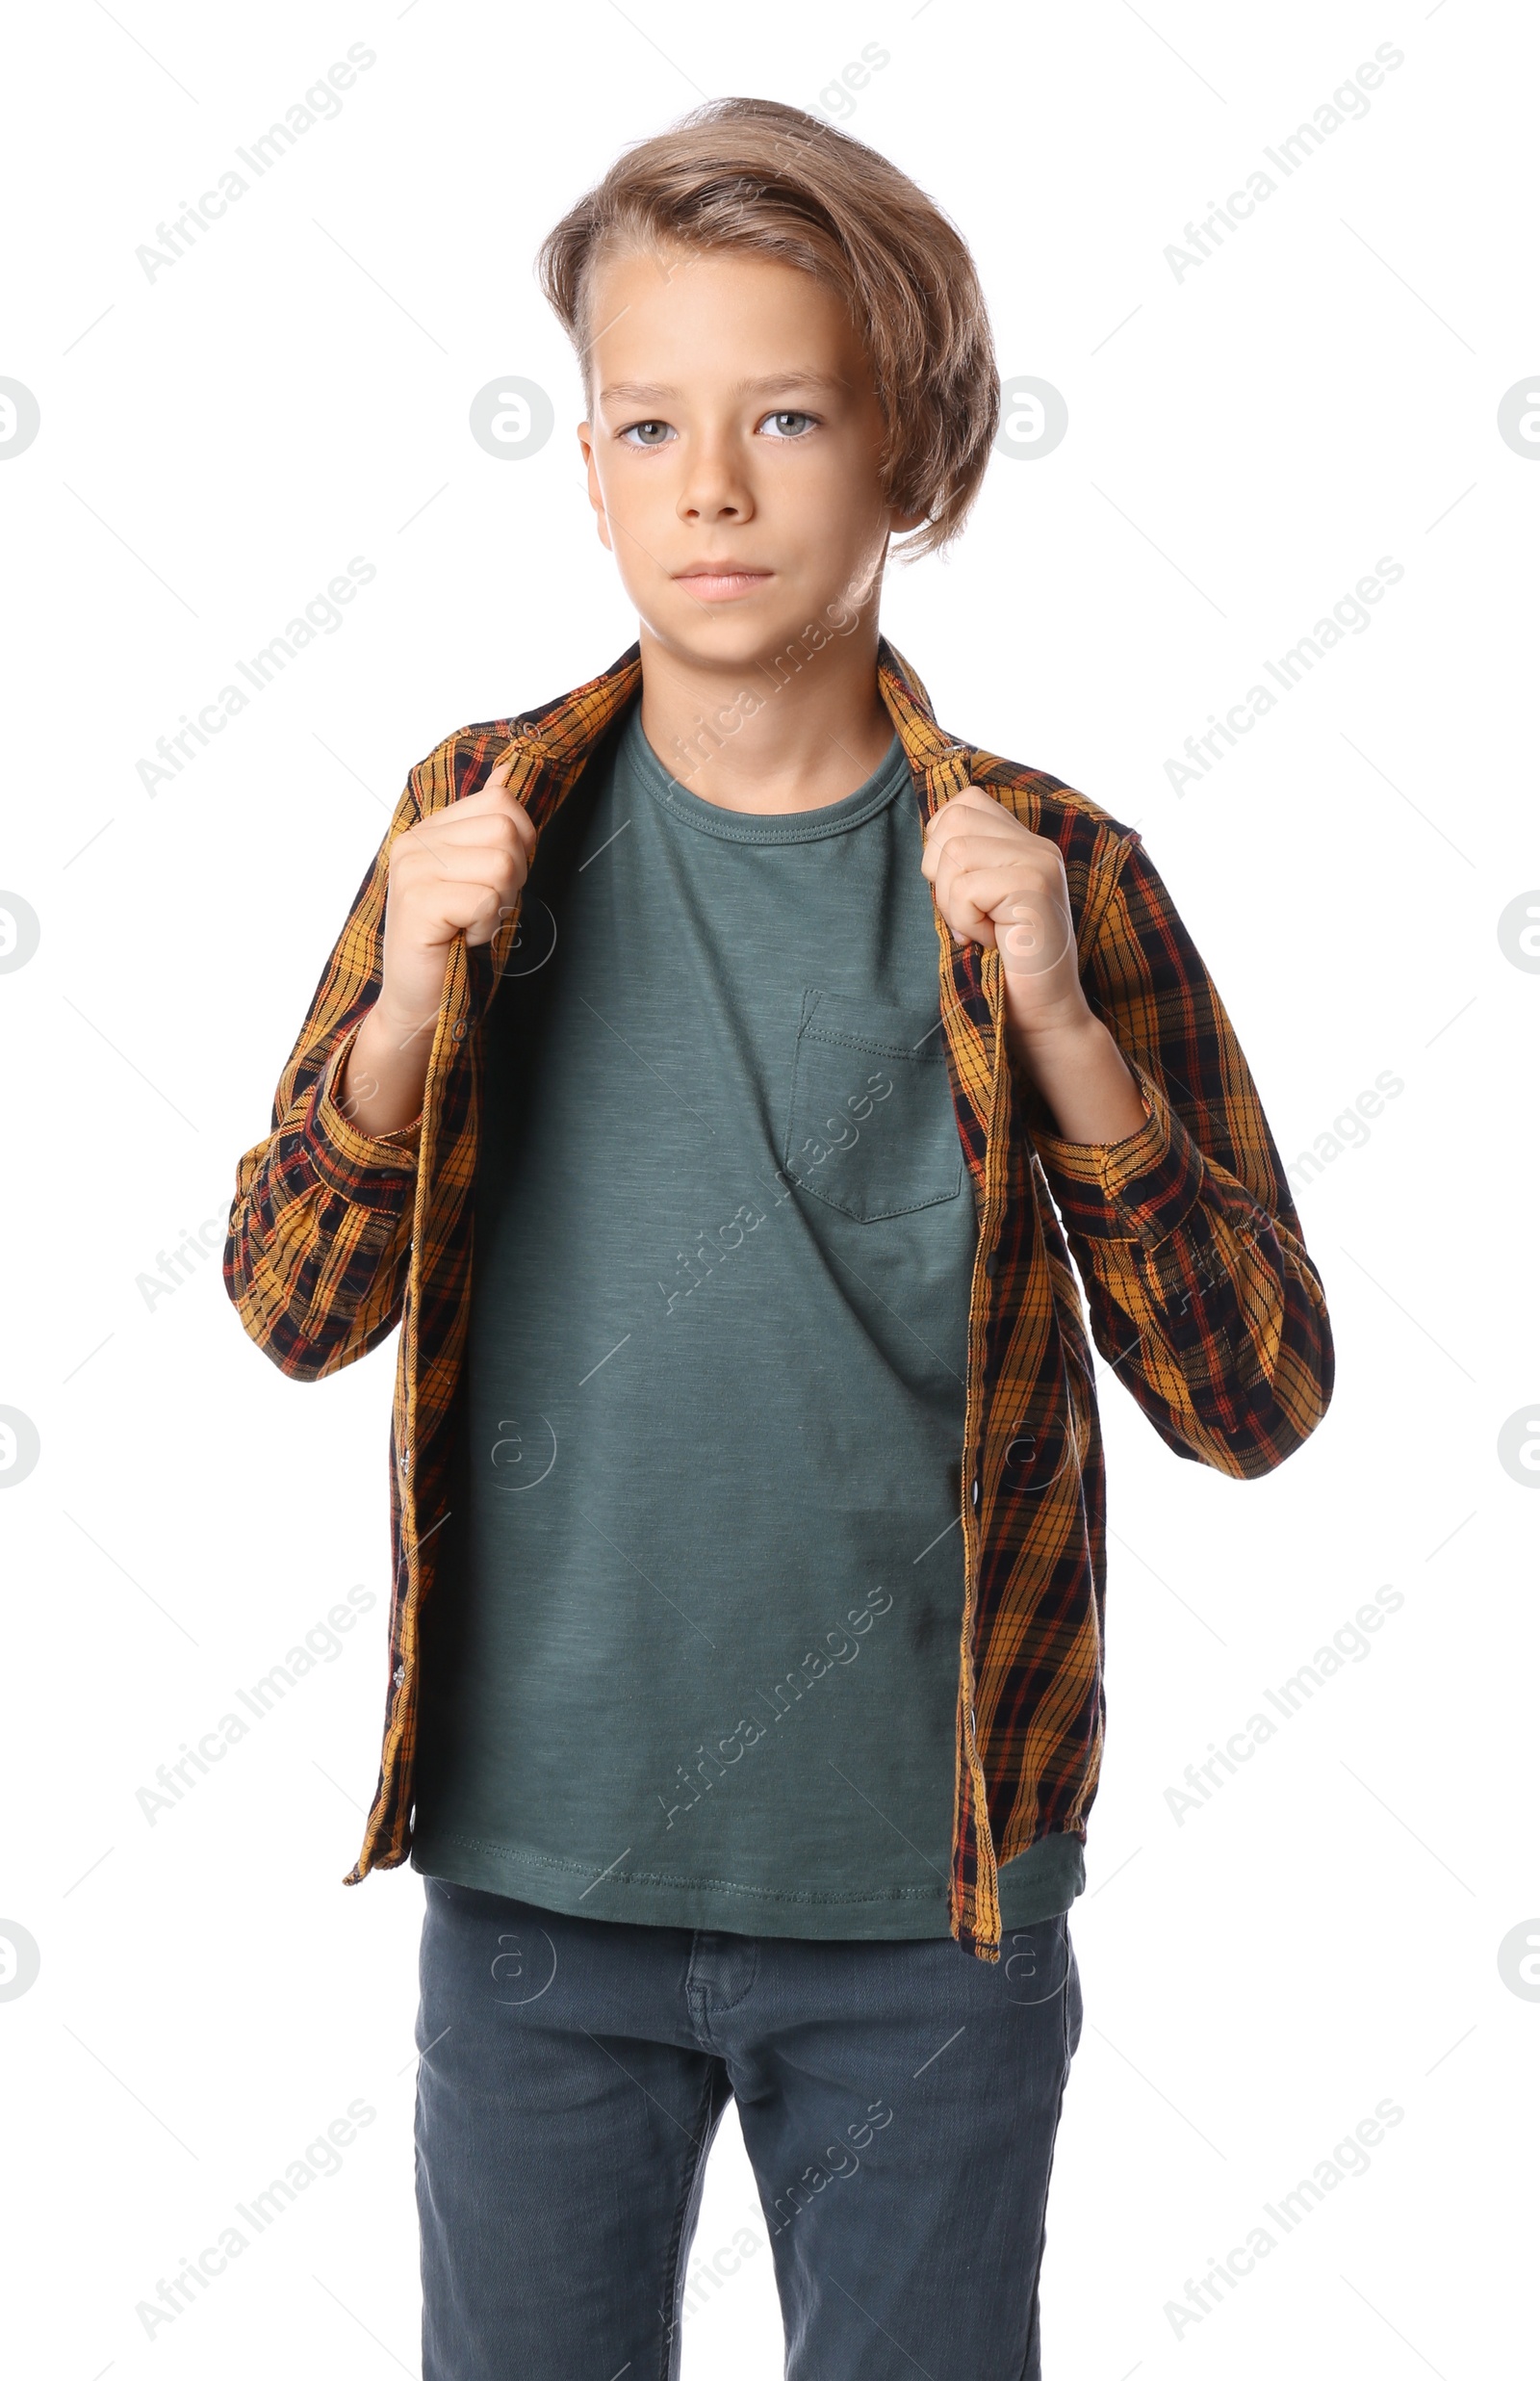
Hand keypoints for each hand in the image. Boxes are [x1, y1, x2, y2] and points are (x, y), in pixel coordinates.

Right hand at [339, 759, 534, 1135]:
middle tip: (485, 909)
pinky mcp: (418, 903)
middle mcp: (413, 843)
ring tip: (471, 925)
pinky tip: (463, 939)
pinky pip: (486, 898)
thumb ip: (487, 825)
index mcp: (427, 831)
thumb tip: (507, 769)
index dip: (521, 845)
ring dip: (501, 906)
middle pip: (507, 830)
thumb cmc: (454, 945)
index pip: (502, 803)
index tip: (498, 883)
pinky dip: (487, 927)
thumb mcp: (477, 877)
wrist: (419, 1004)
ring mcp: (411, 871)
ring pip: (502, 864)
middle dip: (514, 877)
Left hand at [920, 785, 1085, 1030]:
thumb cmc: (1003, 966)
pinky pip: (967, 888)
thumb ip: (963, 865)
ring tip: (980, 931)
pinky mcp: (1034, 888)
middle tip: (965, 914)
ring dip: (953, 903)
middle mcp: (1037, 846)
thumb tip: (927, 838)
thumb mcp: (978, 904)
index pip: (965, 802)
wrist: (1042, 1014)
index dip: (942, 841)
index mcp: (1025, 844)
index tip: (956, 890)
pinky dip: (965, 921)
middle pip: (954, 820)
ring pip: (956, 852)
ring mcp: (1039, 863)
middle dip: (939, 872)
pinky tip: (991, 941)